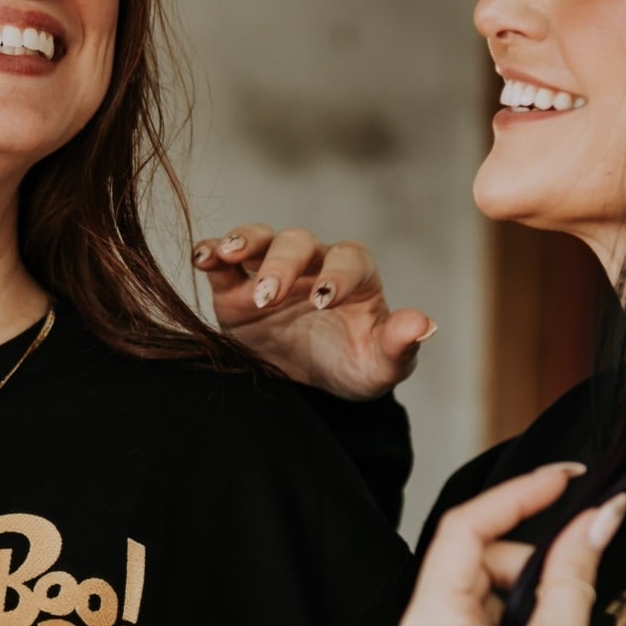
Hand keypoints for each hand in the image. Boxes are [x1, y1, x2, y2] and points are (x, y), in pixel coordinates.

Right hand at [193, 222, 435, 399]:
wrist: (315, 386)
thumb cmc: (354, 366)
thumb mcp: (381, 367)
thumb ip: (400, 345)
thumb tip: (422, 324)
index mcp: (354, 275)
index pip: (348, 259)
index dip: (336, 275)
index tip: (323, 301)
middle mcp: (313, 263)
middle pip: (297, 243)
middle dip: (282, 265)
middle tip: (269, 298)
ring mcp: (273, 271)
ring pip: (260, 239)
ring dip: (243, 243)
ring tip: (226, 257)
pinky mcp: (237, 288)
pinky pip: (222, 261)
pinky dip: (210, 253)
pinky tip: (202, 260)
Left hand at [389, 464, 625, 625]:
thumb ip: (576, 572)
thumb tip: (602, 515)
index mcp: (430, 624)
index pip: (468, 528)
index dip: (520, 494)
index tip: (569, 479)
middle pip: (475, 563)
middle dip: (528, 566)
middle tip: (569, 597)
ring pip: (478, 598)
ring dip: (521, 601)